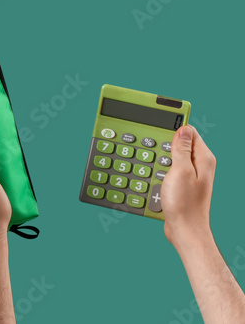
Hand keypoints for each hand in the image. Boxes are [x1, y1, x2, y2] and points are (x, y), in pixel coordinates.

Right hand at [163, 125, 215, 247]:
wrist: (184, 230)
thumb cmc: (184, 205)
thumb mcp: (180, 172)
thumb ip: (181, 149)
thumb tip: (183, 128)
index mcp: (203, 158)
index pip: (189, 131)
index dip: (173, 128)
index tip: (158, 127)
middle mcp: (200, 164)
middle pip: (178, 143)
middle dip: (163, 146)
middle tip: (155, 155)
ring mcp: (191, 174)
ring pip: (171, 156)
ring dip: (159, 160)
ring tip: (155, 169)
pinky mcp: (182, 183)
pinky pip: (168, 169)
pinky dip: (159, 171)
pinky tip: (154, 178)